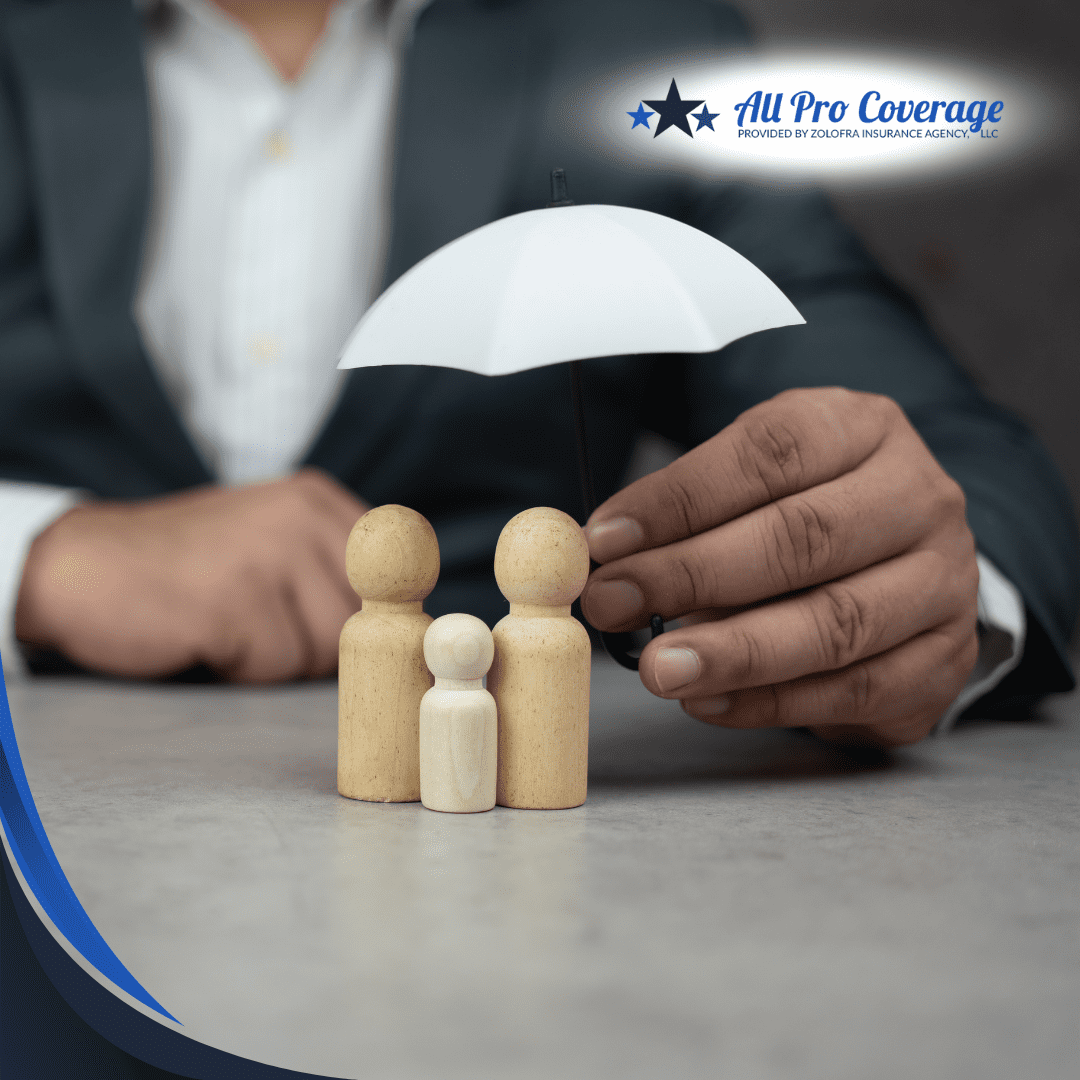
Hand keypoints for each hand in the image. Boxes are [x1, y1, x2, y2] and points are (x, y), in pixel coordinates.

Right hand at [15, 469, 366, 681]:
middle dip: (317, 645)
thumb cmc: (187, 570)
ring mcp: (267, 554)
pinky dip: (243, 668)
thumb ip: (335, 572)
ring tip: (230, 626)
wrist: (84, 569)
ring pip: (325, 649)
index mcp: (317, 501)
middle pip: (364, 623)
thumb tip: (404, 632)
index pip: (397, 578)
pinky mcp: (233, 599)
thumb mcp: (272, 545)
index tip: (340, 630)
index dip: (376, 620)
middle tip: (259, 626)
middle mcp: (300, 517)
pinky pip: (275, 665)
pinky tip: (206, 635)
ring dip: (280, 659)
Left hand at [580, 388, 979, 745]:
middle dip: (693, 576)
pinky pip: (854, 691)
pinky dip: (771, 703)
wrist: (904, 557)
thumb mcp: (755, 477)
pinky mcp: (944, 660)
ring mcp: (944, 583)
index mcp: (863, 429)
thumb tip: (610, 554)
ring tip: (659, 667)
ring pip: (835, 623)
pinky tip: (708, 701)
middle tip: (616, 604)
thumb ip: (690, 509)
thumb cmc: (810, 507)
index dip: (680, 498)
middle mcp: (919, 499)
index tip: (606, 540)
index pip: (769, 452)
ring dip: (733, 651)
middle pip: (804, 537)